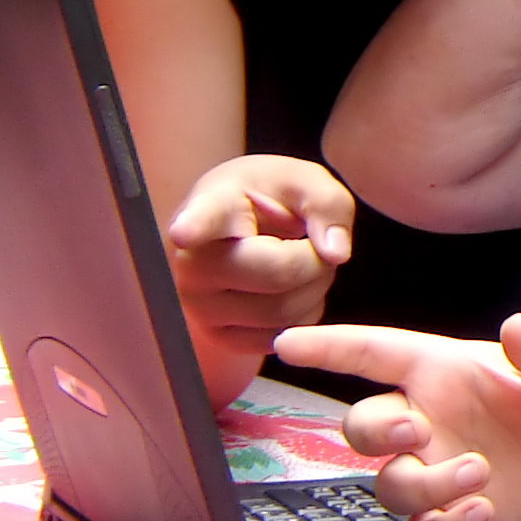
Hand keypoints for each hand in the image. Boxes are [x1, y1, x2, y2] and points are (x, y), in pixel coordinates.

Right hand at [167, 155, 352, 356]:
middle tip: (313, 243)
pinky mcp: (220, 337)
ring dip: (314, 288)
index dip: (194, 226)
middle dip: (315, 262)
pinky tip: (291, 288)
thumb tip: (335, 253)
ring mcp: (200, 305)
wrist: (244, 229)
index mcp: (212, 208)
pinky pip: (281, 337)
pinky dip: (303, 313)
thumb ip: (328, 205)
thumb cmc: (272, 200)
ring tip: (303, 263)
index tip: (184, 231)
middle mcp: (193, 261)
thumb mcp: (306, 182)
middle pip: (277, 275)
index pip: (202, 218)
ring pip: (282, 312)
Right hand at [271, 315, 520, 520]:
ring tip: (482, 472)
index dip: (328, 347)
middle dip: (375, 431)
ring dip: (426, 484)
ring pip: (388, 486)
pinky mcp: (451, 516)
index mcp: (440, 372)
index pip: (372, 353)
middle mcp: (426, 421)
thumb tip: (518, 325)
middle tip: (417, 432)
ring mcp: (434, 471)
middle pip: (361, 428)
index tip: (286, 343)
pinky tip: (481, 513)